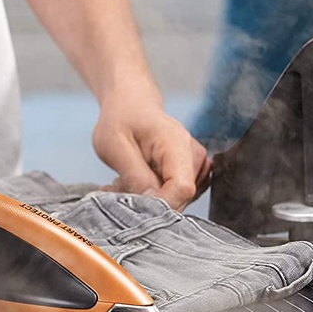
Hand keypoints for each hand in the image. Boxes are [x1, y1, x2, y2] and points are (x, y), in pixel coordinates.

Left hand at [92, 97, 210, 209]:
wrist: (130, 106)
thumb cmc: (120, 121)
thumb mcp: (115, 147)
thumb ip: (136, 176)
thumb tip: (152, 205)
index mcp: (177, 144)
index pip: (181, 189)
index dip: (158, 205)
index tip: (129, 203)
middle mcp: (195, 155)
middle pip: (179, 198)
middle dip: (147, 202)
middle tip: (115, 188)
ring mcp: (197, 166)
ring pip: (175, 201)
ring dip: (146, 199)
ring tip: (123, 181)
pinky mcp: (193, 174)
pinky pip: (174, 196)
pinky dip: (153, 195)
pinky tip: (135, 181)